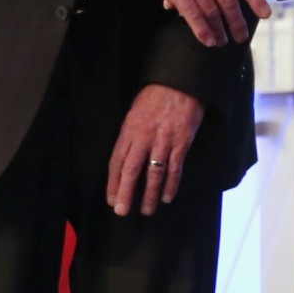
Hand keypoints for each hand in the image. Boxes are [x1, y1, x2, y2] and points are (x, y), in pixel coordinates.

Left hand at [107, 84, 203, 216]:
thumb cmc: (156, 94)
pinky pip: (175, 168)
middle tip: (122, 211)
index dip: (114, 182)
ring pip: (154, 173)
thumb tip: (127, 155)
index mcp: (130, 129)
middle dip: (126, 193)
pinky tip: (167, 196)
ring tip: (147, 210)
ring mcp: (164, 141)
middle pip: (132, 170)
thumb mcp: (135, 110)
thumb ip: (131, 133)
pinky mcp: (181, 142)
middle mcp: (145, 137)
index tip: (112, 199)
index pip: (117, 161)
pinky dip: (171, 184)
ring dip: (150, 194)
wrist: (181, 82)